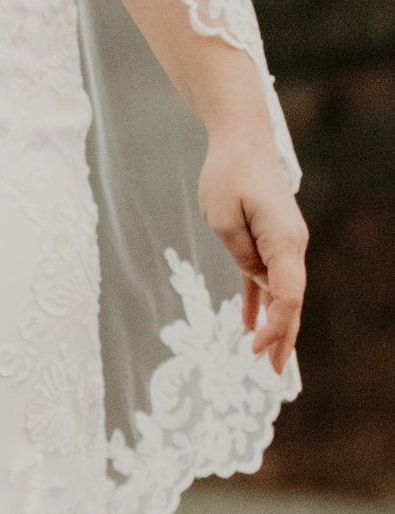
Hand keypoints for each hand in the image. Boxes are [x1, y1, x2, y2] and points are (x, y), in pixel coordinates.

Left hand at [198, 122, 307, 374]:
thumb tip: (257, 279)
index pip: (287, 294)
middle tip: (272, 372)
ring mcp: (281, 243)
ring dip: (275, 324)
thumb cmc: (230, 173)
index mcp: (284, 242)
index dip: (277, 325)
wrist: (242, 140)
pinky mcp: (268, 237)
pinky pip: (264, 275)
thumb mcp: (223, 218)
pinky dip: (259, 300)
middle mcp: (290, 245)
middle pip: (290, 300)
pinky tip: (250, 324)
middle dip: (283, 337)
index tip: (258, 347)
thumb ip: (241, 254)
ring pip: (280, 291)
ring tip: (266, 360)